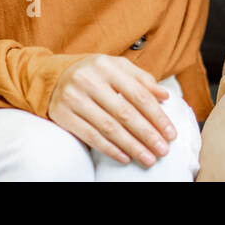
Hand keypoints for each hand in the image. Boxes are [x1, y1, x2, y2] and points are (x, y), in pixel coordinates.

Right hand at [47, 54, 178, 166]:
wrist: (54, 76)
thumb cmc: (94, 73)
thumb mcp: (117, 67)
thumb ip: (141, 79)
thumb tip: (164, 96)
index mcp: (107, 66)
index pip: (138, 94)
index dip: (157, 116)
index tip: (170, 133)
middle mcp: (89, 80)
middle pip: (124, 113)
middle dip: (147, 134)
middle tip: (163, 150)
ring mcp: (73, 98)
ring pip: (108, 127)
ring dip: (131, 146)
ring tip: (148, 158)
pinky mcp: (62, 115)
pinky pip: (90, 136)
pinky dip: (109, 149)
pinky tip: (125, 157)